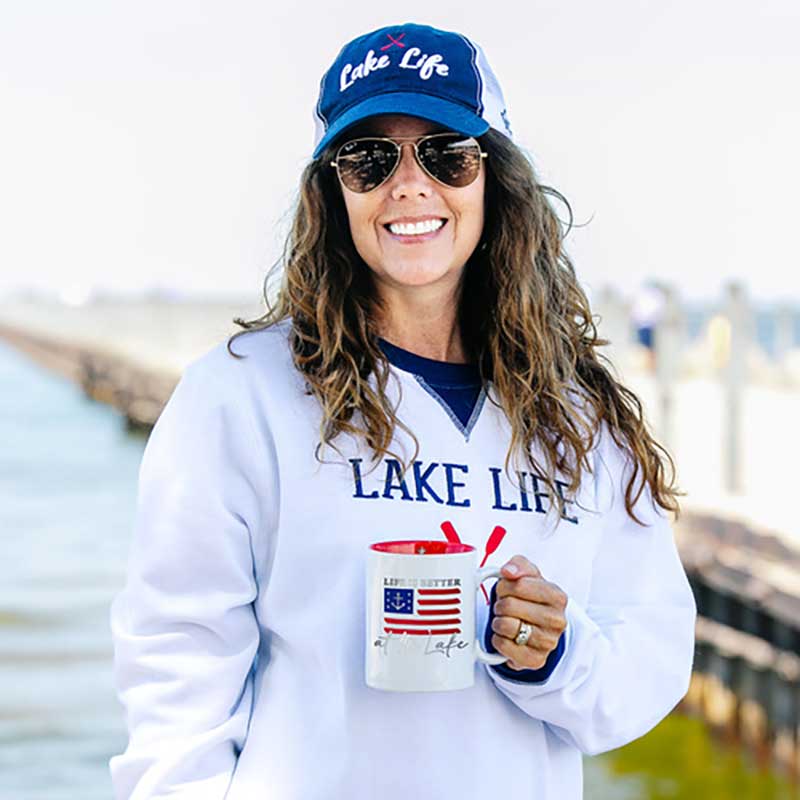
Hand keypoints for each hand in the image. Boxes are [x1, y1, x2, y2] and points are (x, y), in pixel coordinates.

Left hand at [490, 555, 567, 670]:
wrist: (537, 627)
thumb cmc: (531, 598)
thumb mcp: (527, 574)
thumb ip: (518, 565)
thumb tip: (508, 571)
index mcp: (557, 596)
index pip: (519, 584)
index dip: (505, 585)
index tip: (506, 588)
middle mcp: (557, 620)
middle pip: (509, 605)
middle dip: (500, 604)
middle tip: (504, 606)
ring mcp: (548, 642)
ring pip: (506, 626)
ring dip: (498, 621)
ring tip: (505, 620)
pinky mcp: (535, 660)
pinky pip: (503, 646)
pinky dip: (498, 639)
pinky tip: (506, 636)